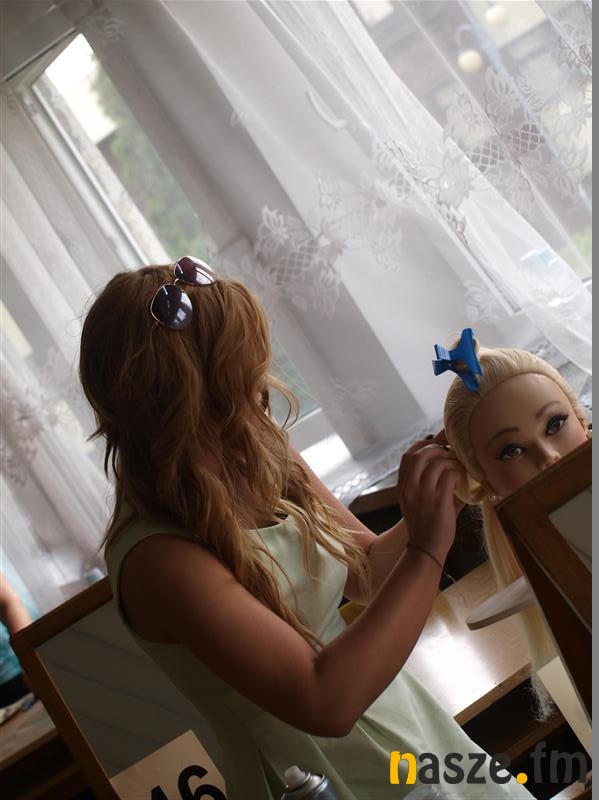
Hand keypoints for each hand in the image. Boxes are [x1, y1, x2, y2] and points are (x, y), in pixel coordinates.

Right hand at [396, 438, 464, 563]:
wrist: (426, 548)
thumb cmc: (425, 524)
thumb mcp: (415, 501)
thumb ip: (425, 481)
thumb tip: (445, 461)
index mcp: (402, 487)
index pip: (407, 456)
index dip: (421, 445)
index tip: (433, 443)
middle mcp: (410, 488)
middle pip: (419, 455)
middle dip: (436, 448)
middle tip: (448, 452)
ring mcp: (424, 494)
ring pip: (437, 463)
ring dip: (450, 462)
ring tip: (455, 470)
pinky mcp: (439, 501)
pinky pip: (450, 475)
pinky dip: (457, 475)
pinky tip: (458, 483)